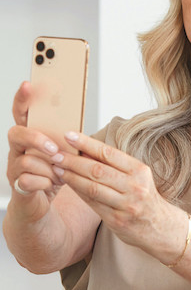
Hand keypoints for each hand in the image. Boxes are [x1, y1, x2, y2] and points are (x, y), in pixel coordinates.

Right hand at [7, 82, 62, 205]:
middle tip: (54, 149)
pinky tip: (50, 184)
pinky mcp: (17, 185)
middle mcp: (17, 150)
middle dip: (37, 140)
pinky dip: (45, 183)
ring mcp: (14, 167)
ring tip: (58, 173)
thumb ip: (66, 139)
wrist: (41, 204)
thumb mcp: (64, 152)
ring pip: (27, 160)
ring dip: (49, 168)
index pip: (22, 113)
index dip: (23, 99)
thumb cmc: (55, 173)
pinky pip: (27, 180)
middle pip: (16, 134)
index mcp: (30, 137)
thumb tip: (77, 128)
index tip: (28, 84)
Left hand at [51, 132, 184, 259]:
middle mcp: (134, 186)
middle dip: (73, 161)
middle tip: (56, 154)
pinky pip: (93, 204)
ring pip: (92, 187)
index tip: (69, 136)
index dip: (87, 143)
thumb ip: (115, 165)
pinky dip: (78, 192)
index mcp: (140, 170)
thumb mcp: (138, 176)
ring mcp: (126, 204)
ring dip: (71, 177)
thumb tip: (86, 149)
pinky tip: (67, 184)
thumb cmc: (145, 197)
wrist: (160, 226)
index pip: (109, 153)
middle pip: (98, 170)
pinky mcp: (116, 220)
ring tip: (56, 168)